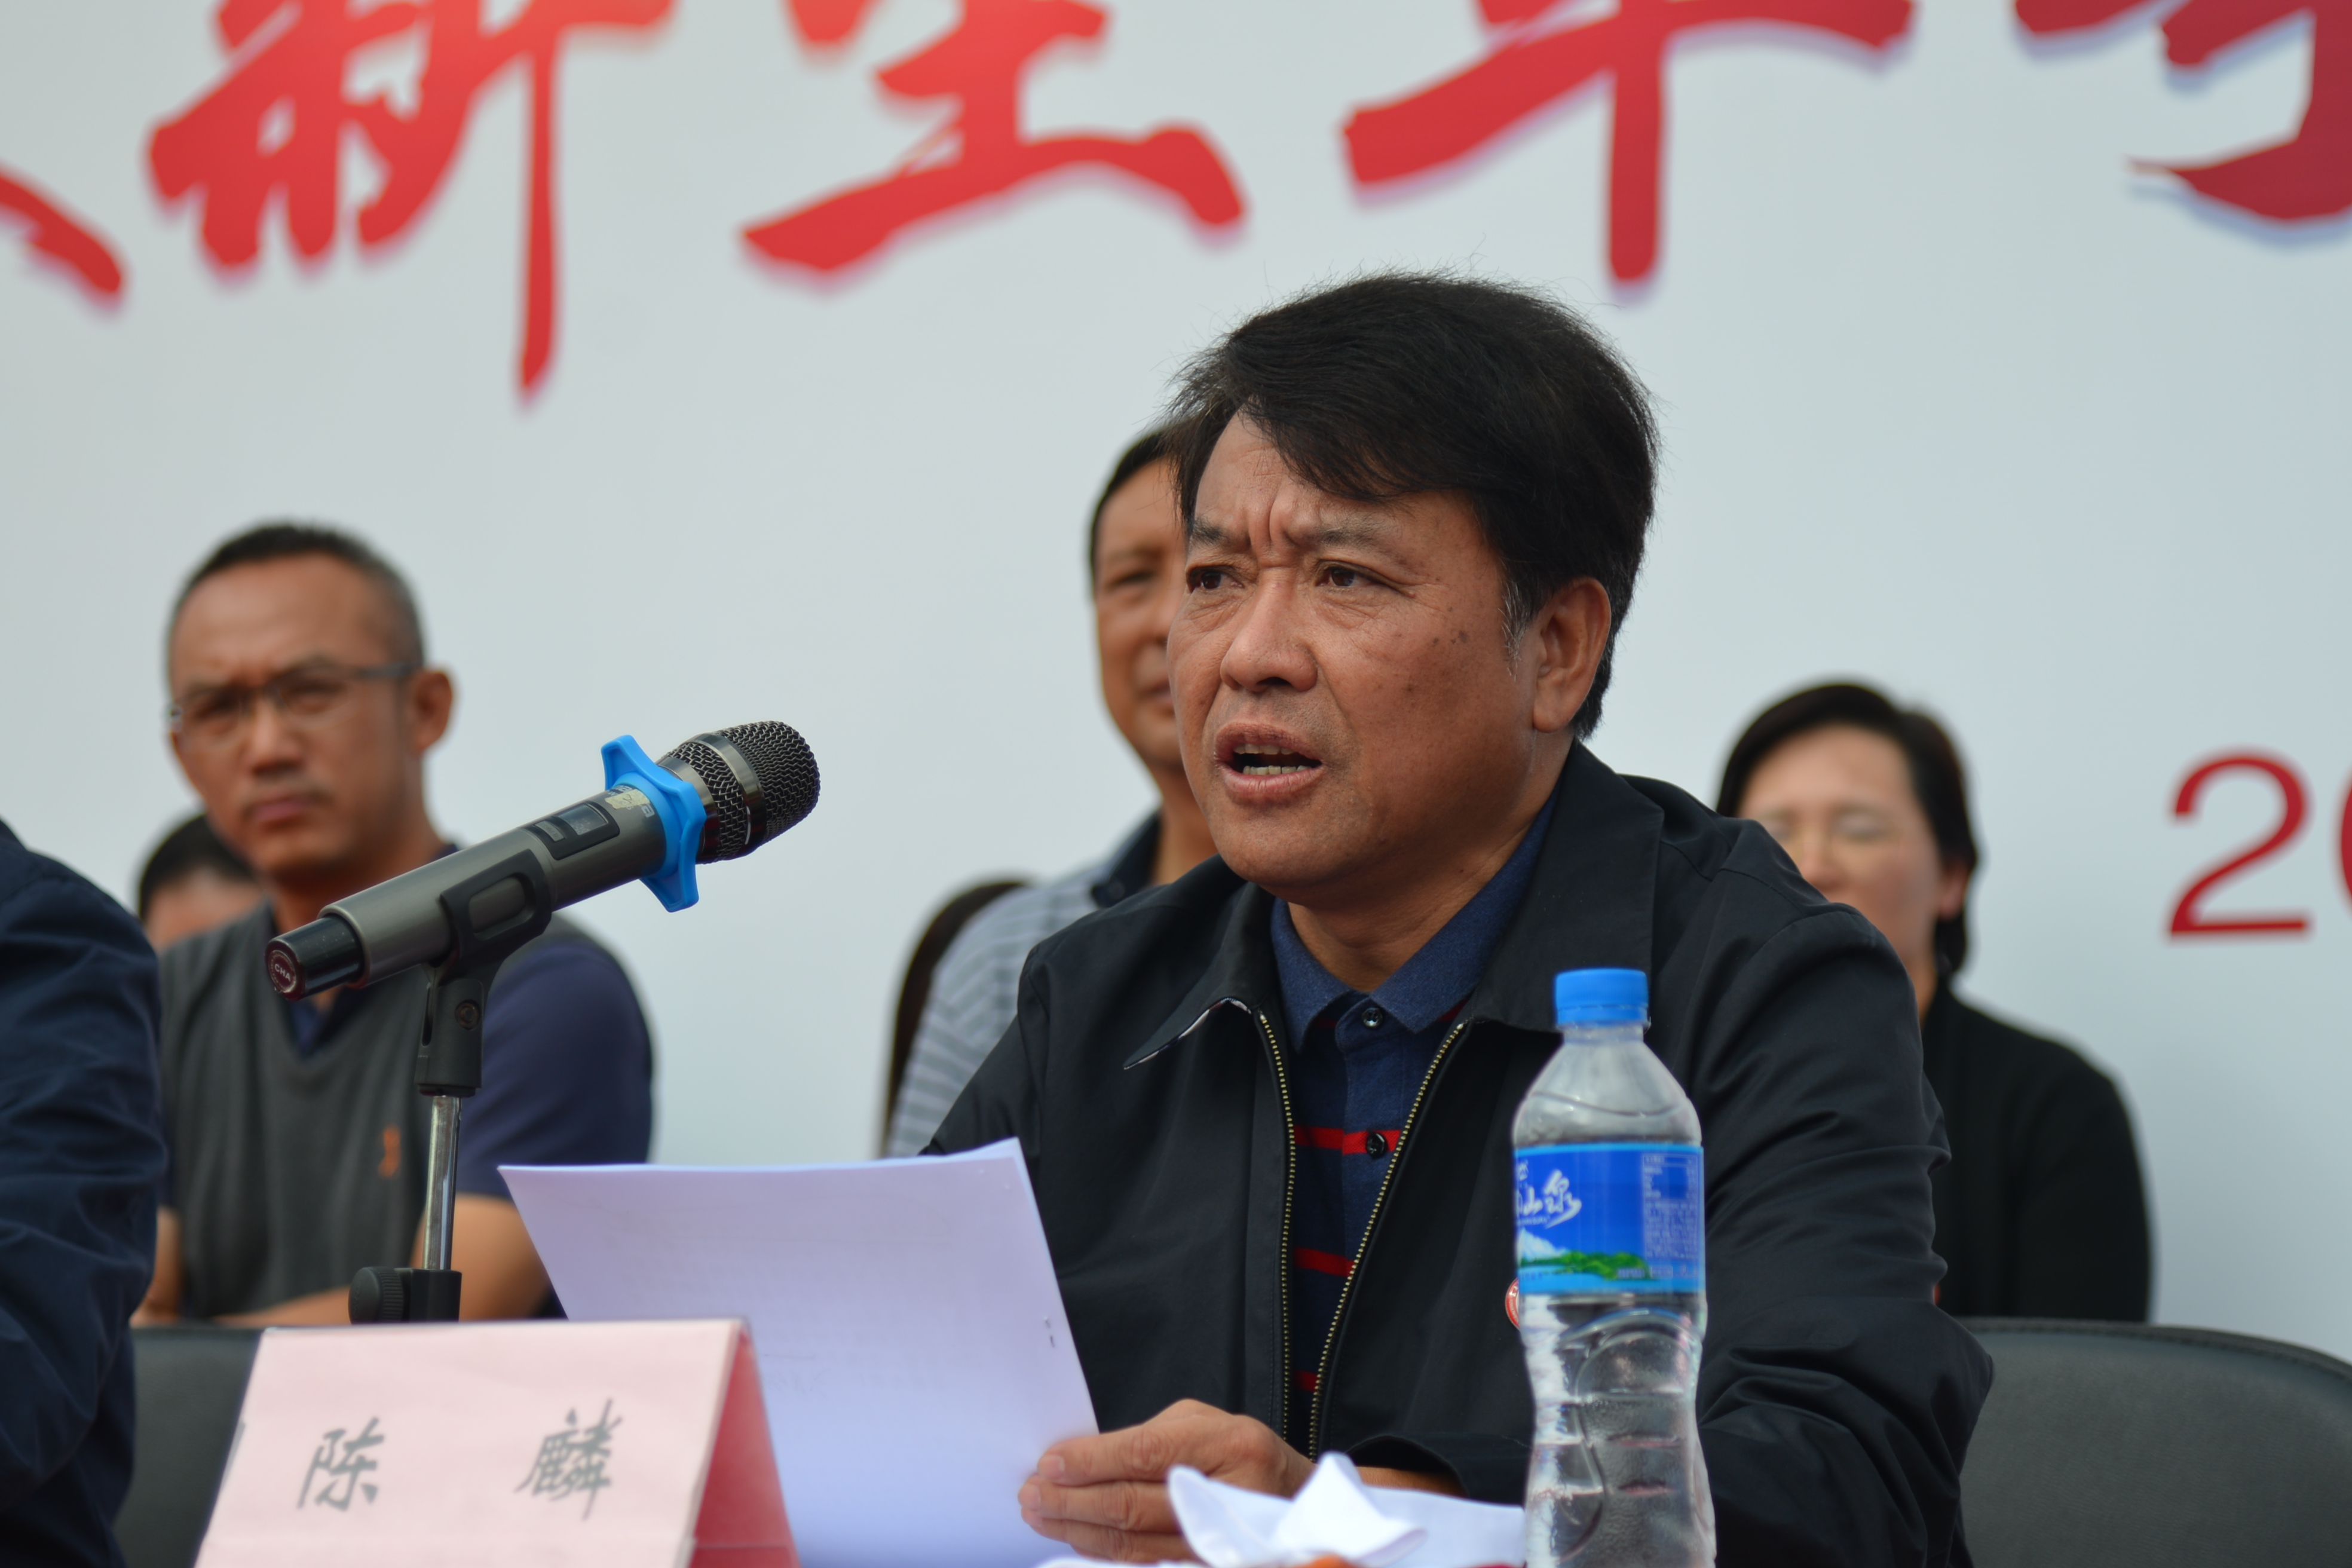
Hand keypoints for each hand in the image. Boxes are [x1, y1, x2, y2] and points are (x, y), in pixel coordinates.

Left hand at [1019, 1399, 1313, 1561]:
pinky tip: (1077, 1539)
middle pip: (1131, 1505)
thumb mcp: (1203, 1423)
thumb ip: (1149, 1437)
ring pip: (1132, 1544)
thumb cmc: (1240, 1452)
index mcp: (1226, 1443)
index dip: (1090, 1462)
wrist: (1292, 1498)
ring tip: (1041, 1515)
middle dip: (1071, 1501)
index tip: (1049, 1463)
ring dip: (1078, 1530)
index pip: (1143, 1453)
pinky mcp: (1203, 1564)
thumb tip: (1085, 1460)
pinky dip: (1104, 1553)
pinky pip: (1144, 1564)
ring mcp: (1217, 1541)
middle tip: (1031, 1494)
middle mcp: (1225, 1494)